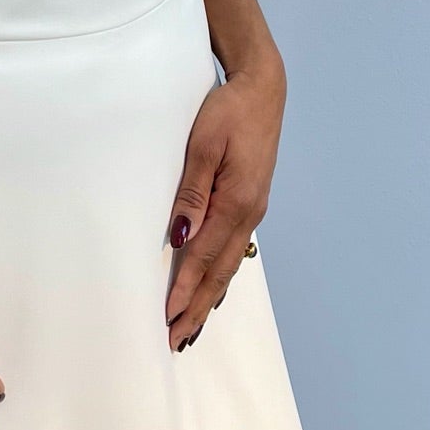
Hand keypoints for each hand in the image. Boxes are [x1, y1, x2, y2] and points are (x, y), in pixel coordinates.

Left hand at [164, 41, 286, 349]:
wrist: (262, 90)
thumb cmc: (229, 112)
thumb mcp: (203, 146)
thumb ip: (192, 192)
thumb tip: (180, 236)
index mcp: (237, 202)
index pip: (205, 257)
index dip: (185, 290)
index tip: (167, 319)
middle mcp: (249, 213)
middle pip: (220, 272)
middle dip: (197, 307)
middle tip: (176, 339)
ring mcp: (253, 210)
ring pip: (228, 264)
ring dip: (209, 296)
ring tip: (191, 326)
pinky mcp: (250, 202)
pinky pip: (233, 248)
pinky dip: (220, 274)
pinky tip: (212, 287)